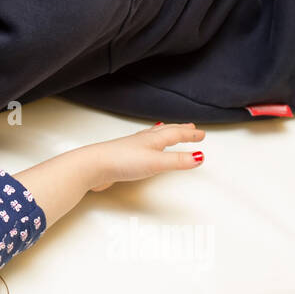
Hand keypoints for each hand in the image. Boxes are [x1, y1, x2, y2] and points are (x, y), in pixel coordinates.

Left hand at [13, 123, 203, 226]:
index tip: (201, 134)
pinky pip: (142, 148)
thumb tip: (199, 157)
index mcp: (153, 139)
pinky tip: (144, 150)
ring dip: (165, 135)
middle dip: (179, 130)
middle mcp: (143, 140)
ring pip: (153, 138)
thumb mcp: (156, 163)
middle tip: (190, 127)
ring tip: (169, 132)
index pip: (176, 134)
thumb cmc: (121, 161)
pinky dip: (150, 145)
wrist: (93, 166)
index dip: (190, 134)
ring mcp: (131, 148)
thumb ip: (177, 161)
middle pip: (165, 132)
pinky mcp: (123, 158)